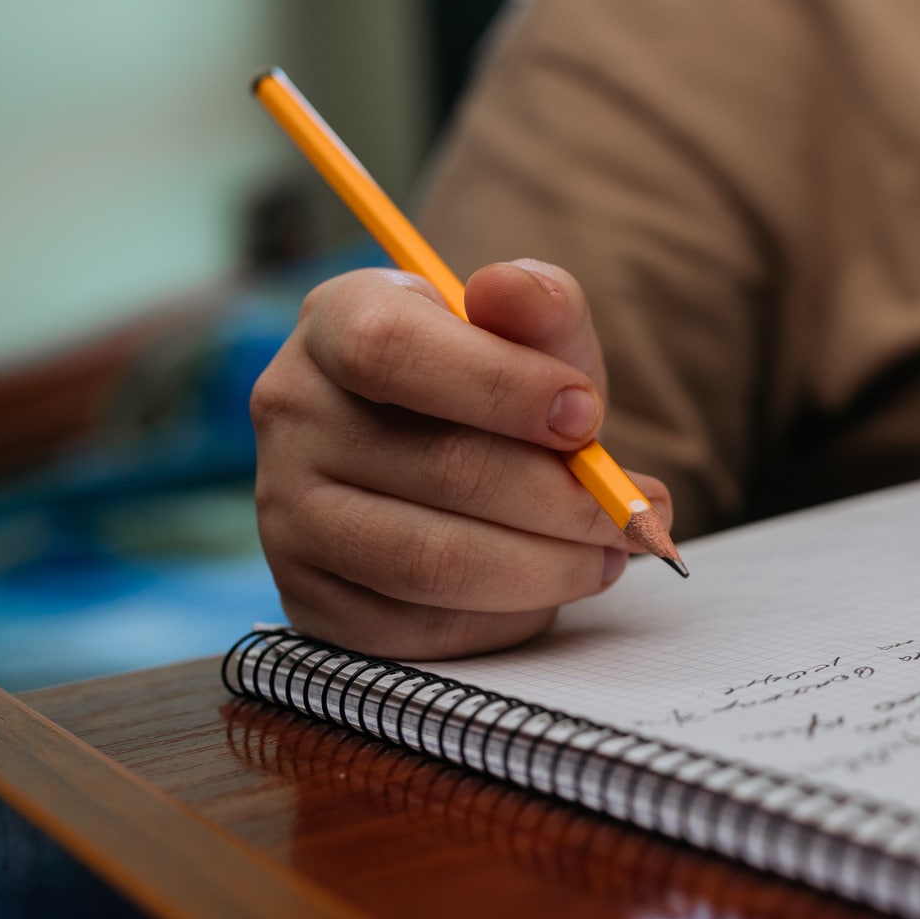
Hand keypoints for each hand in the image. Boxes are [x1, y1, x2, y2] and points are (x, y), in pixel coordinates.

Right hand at [251, 258, 672, 658]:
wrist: (453, 462)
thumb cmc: (497, 386)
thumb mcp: (531, 334)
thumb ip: (539, 306)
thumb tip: (512, 288)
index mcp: (335, 322)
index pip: (390, 349)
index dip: (500, 386)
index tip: (586, 416)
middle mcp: (290, 414)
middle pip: (439, 468)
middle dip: (562, 499)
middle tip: (633, 512)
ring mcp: (287, 513)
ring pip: (433, 562)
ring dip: (549, 567)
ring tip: (610, 551)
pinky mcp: (310, 600)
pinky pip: (422, 629)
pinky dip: (509, 617)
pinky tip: (552, 586)